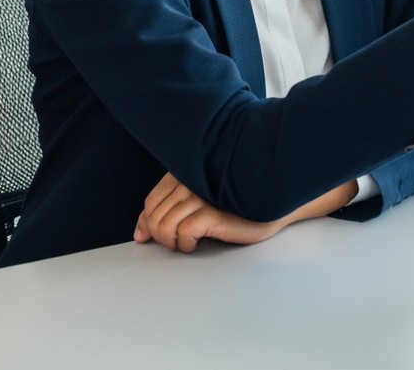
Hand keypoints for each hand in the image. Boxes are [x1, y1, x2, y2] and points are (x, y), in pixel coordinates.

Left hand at [135, 172, 358, 253]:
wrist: (274, 204)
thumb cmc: (238, 204)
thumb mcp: (200, 203)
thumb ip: (170, 211)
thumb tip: (140, 233)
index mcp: (189, 170)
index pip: (151, 200)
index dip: (147, 221)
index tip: (151, 236)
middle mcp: (193, 178)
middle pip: (155, 215)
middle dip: (159, 235)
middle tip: (176, 242)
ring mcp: (203, 193)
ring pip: (164, 225)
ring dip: (171, 242)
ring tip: (187, 243)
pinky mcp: (213, 211)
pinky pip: (182, 233)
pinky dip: (186, 244)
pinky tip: (199, 243)